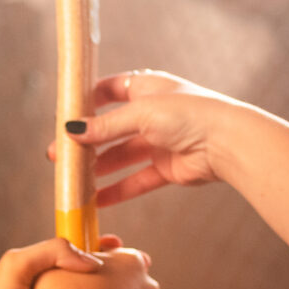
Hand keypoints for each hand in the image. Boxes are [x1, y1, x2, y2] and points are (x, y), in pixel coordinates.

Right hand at [53, 69, 251, 206]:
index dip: (87, 102)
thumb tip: (72, 131)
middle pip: (111, 128)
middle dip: (86, 142)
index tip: (64, 117)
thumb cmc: (189, 114)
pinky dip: (118, 190)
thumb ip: (105, 126)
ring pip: (121, 156)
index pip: (109, 90)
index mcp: (147, 87)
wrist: (227, 142)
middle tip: (60, 156)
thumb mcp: (140, 113)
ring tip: (73, 180)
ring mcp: (160, 141)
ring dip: (98, 169)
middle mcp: (152, 113)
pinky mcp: (167, 168)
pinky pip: (136, 180)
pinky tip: (97, 200)